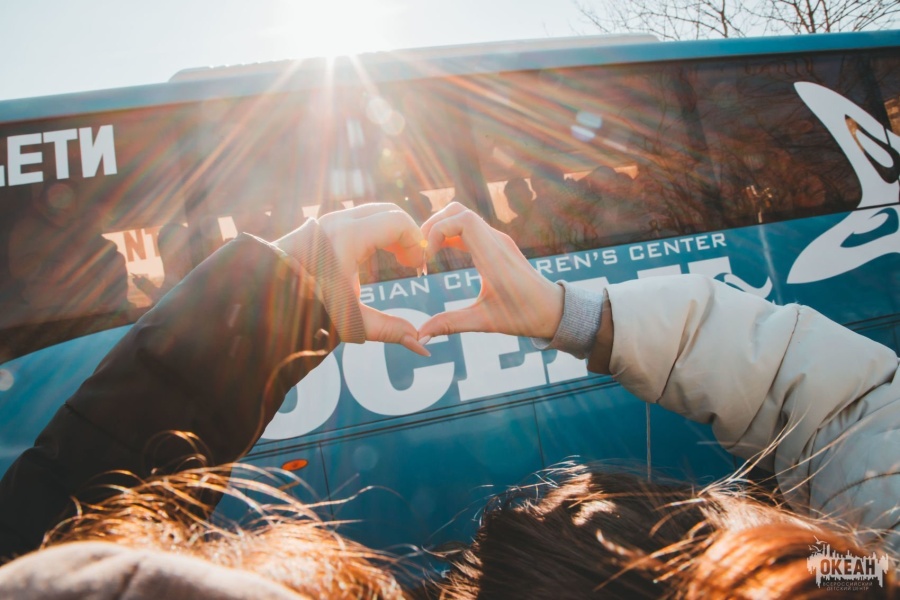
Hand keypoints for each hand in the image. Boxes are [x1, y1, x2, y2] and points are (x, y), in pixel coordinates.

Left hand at [317, 203, 429, 355]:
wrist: (266, 298)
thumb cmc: (307, 310)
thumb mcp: (351, 321)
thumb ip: (388, 330)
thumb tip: (421, 347)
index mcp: (348, 238)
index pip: (398, 222)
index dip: (416, 242)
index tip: (418, 267)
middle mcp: (339, 221)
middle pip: (390, 212)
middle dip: (407, 235)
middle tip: (412, 264)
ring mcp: (330, 220)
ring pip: (376, 213)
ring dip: (393, 233)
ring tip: (400, 261)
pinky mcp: (326, 225)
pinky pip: (362, 218)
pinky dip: (378, 231)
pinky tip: (381, 256)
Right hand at [418, 203, 563, 339]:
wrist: (553, 311)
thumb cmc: (524, 316)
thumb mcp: (485, 322)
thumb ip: (451, 324)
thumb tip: (421, 335)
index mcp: (494, 257)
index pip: (462, 220)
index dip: (437, 230)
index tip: (427, 257)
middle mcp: (496, 242)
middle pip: (458, 211)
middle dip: (433, 225)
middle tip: (420, 252)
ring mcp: (498, 240)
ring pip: (463, 216)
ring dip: (442, 228)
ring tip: (428, 253)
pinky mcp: (498, 245)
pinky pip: (470, 228)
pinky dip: (452, 234)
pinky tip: (442, 254)